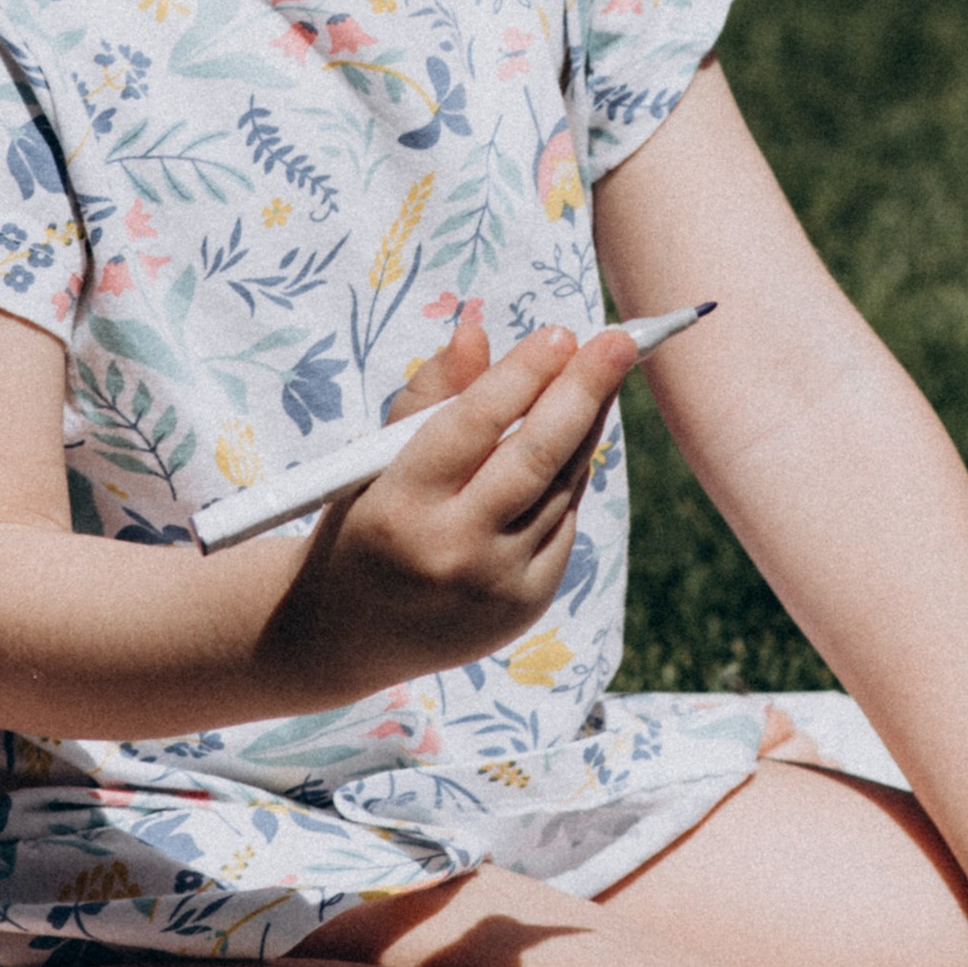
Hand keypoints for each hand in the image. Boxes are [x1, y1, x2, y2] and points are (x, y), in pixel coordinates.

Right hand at [260, 314, 637, 699]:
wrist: (348, 635)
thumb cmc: (362, 524)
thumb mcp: (371, 461)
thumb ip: (429, 395)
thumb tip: (477, 331)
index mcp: (400, 505)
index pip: (472, 426)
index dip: (521, 375)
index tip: (560, 332)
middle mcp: (451, 551)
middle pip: (534, 457)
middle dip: (583, 391)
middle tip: (619, 342)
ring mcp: (494, 586)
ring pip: (559, 489)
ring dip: (586, 428)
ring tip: (601, 377)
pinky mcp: (524, 606)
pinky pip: (563, 525)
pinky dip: (570, 479)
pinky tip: (575, 441)